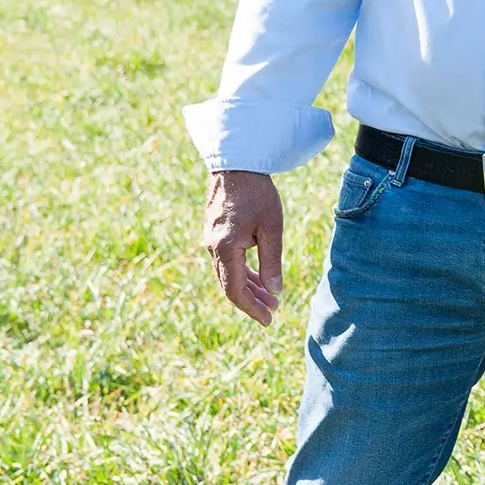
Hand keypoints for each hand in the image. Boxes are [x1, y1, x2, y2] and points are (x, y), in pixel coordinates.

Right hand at [203, 171, 284, 324]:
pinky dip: (243, 271)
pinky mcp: (214, 234)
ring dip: (249, 286)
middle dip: (252, 300)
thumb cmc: (257, 194)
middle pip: (230, 285)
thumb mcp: (271, 228)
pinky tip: (258, 277)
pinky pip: (227, 261)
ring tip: (271, 296)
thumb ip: (272, 261)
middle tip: (274, 311)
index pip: (235, 291)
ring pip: (228, 274)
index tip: (268, 320)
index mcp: (225, 249)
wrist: (236, 165)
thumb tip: (274, 290)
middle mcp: (212, 248)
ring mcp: (210, 241)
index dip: (251, 308)